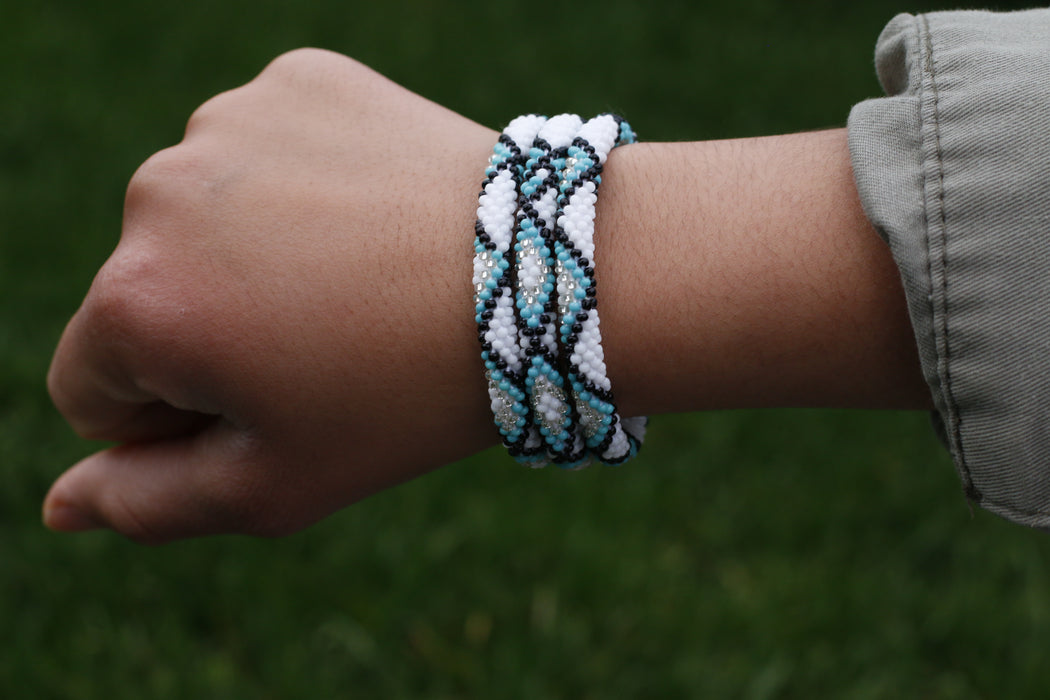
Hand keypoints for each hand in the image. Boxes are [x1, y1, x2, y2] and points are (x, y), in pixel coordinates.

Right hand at [46, 49, 498, 542]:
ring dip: (256, 254)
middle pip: (142, 295)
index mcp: (136, 303)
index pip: (92, 390)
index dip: (180, 417)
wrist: (549, 280)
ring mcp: (229, 123)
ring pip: (203, 220)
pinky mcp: (297, 80)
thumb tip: (59, 505)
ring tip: (358, 277)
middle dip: (213, 330)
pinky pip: (264, 154)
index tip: (277, 400)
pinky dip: (302, 188)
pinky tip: (371, 216)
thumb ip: (150, 504)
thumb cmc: (409, 397)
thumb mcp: (278, 485)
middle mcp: (158, 194)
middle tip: (331, 340)